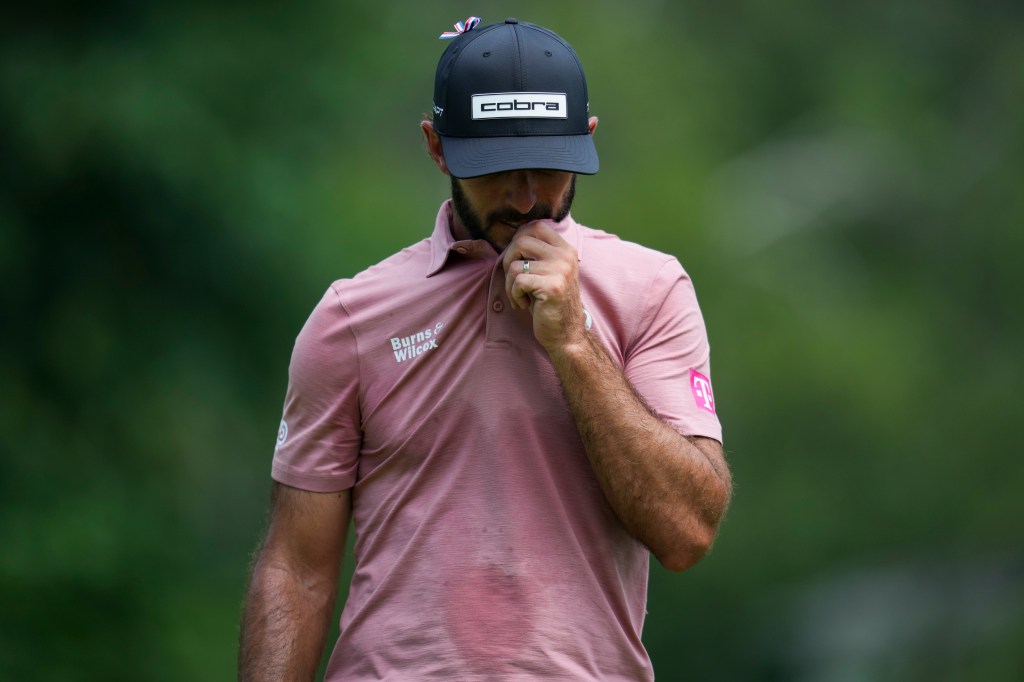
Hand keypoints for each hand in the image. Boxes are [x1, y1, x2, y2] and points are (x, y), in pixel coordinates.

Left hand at [501, 221, 585, 351]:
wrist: (567, 334)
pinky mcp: (552, 286)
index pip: (536, 226)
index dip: (518, 239)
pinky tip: (525, 305)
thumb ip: (537, 254)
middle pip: (521, 241)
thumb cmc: (551, 304)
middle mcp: (565, 256)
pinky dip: (514, 295)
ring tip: (520, 297)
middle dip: (509, 261)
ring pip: (515, 265)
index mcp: (565, 249)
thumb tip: (511, 238)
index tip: (518, 260)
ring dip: (510, 284)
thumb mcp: (548, 272)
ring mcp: (560, 270)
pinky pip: (517, 281)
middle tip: (514, 280)